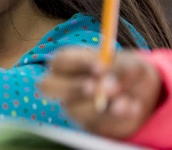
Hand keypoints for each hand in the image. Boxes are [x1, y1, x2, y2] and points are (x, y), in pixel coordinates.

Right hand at [41, 47, 161, 138]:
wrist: (137, 93)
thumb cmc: (123, 70)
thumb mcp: (127, 63)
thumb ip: (121, 68)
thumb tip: (114, 79)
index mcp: (67, 62)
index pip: (60, 61)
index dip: (78, 63)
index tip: (102, 67)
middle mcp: (62, 84)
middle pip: (48, 86)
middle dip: (74, 87)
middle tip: (98, 88)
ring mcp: (72, 106)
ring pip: (74, 109)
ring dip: (101, 106)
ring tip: (126, 101)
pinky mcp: (87, 124)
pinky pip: (95, 125)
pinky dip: (117, 118)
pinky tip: (132, 108)